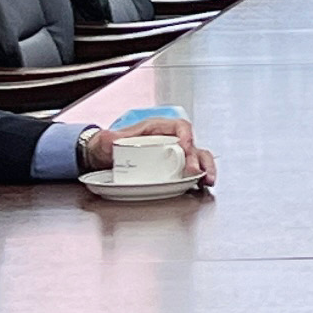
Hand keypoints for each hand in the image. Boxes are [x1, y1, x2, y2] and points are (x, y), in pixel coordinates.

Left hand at [77, 112, 214, 184]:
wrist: (105, 158)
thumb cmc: (110, 146)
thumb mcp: (107, 141)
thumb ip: (107, 139)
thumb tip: (109, 139)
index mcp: (157, 128)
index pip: (179, 126)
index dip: (186, 135)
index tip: (185, 146)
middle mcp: (169, 140)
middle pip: (192, 145)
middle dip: (197, 158)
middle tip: (195, 172)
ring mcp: (173, 155)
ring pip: (197, 157)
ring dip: (204, 168)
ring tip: (207, 180)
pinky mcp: (173, 168)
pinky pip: (190, 170)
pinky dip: (198, 178)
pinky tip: (201, 186)